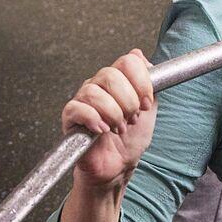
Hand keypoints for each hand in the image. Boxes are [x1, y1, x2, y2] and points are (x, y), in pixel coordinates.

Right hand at [61, 50, 157, 189]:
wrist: (120, 165)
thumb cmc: (132, 139)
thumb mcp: (150, 108)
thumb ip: (150, 81)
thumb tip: (139, 55)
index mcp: (118, 79)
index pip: (128, 61)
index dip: (141, 82)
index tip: (147, 103)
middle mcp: (98, 84)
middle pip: (110, 74)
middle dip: (128, 101)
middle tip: (132, 119)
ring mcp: (83, 99)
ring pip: (94, 92)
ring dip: (113, 114)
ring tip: (119, 129)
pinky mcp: (70, 117)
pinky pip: (77, 108)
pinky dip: (94, 119)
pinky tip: (103, 130)